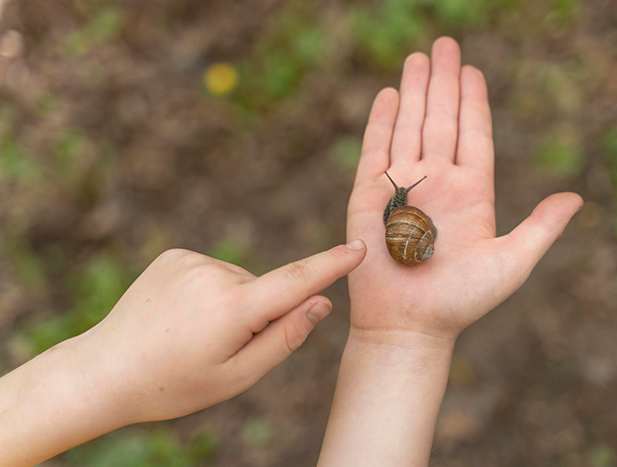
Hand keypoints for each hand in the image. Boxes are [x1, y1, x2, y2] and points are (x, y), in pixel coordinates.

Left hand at [80, 243, 366, 422]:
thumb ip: (284, 338)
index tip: (359, 248)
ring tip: (194, 334)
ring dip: (232, 303)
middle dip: (258, 314)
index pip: (295, 281)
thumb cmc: (175, 384)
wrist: (105, 371)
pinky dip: (211, 291)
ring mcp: (190, 260)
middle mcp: (213, 274)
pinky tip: (183, 315)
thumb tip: (321, 302)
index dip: (331, 265)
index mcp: (232, 309)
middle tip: (219, 348)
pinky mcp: (174, 255)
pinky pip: (213, 271)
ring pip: (239, 281)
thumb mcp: (237, 376)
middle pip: (264, 289)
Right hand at [347, 37, 581, 342]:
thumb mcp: (512, 262)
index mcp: (471, 193)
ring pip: (409, 125)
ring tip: (417, 58)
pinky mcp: (370, 195)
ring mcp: (402, 185)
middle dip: (442, 81)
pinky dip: (381, 121)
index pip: (473, 134)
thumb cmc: (460, 301)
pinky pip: (375, 149)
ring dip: (414, 91)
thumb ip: (540, 227)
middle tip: (443, 43)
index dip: (473, 100)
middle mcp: (437, 182)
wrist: (410, 324)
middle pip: (441, 119)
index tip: (472, 69)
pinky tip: (387, 95)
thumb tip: (575, 198)